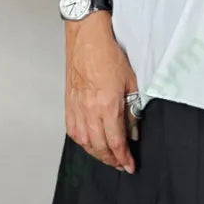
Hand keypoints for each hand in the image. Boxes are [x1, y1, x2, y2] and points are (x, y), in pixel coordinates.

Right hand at [65, 11, 139, 172]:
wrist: (87, 38)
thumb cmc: (108, 54)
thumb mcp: (130, 81)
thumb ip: (132, 109)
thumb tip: (134, 131)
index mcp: (107, 105)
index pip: (116, 142)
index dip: (124, 158)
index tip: (130, 165)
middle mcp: (90, 110)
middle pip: (100, 147)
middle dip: (112, 160)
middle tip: (122, 165)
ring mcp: (77, 108)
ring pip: (85, 143)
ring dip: (97, 155)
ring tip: (108, 158)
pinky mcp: (69, 104)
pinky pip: (73, 132)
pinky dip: (82, 143)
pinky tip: (90, 144)